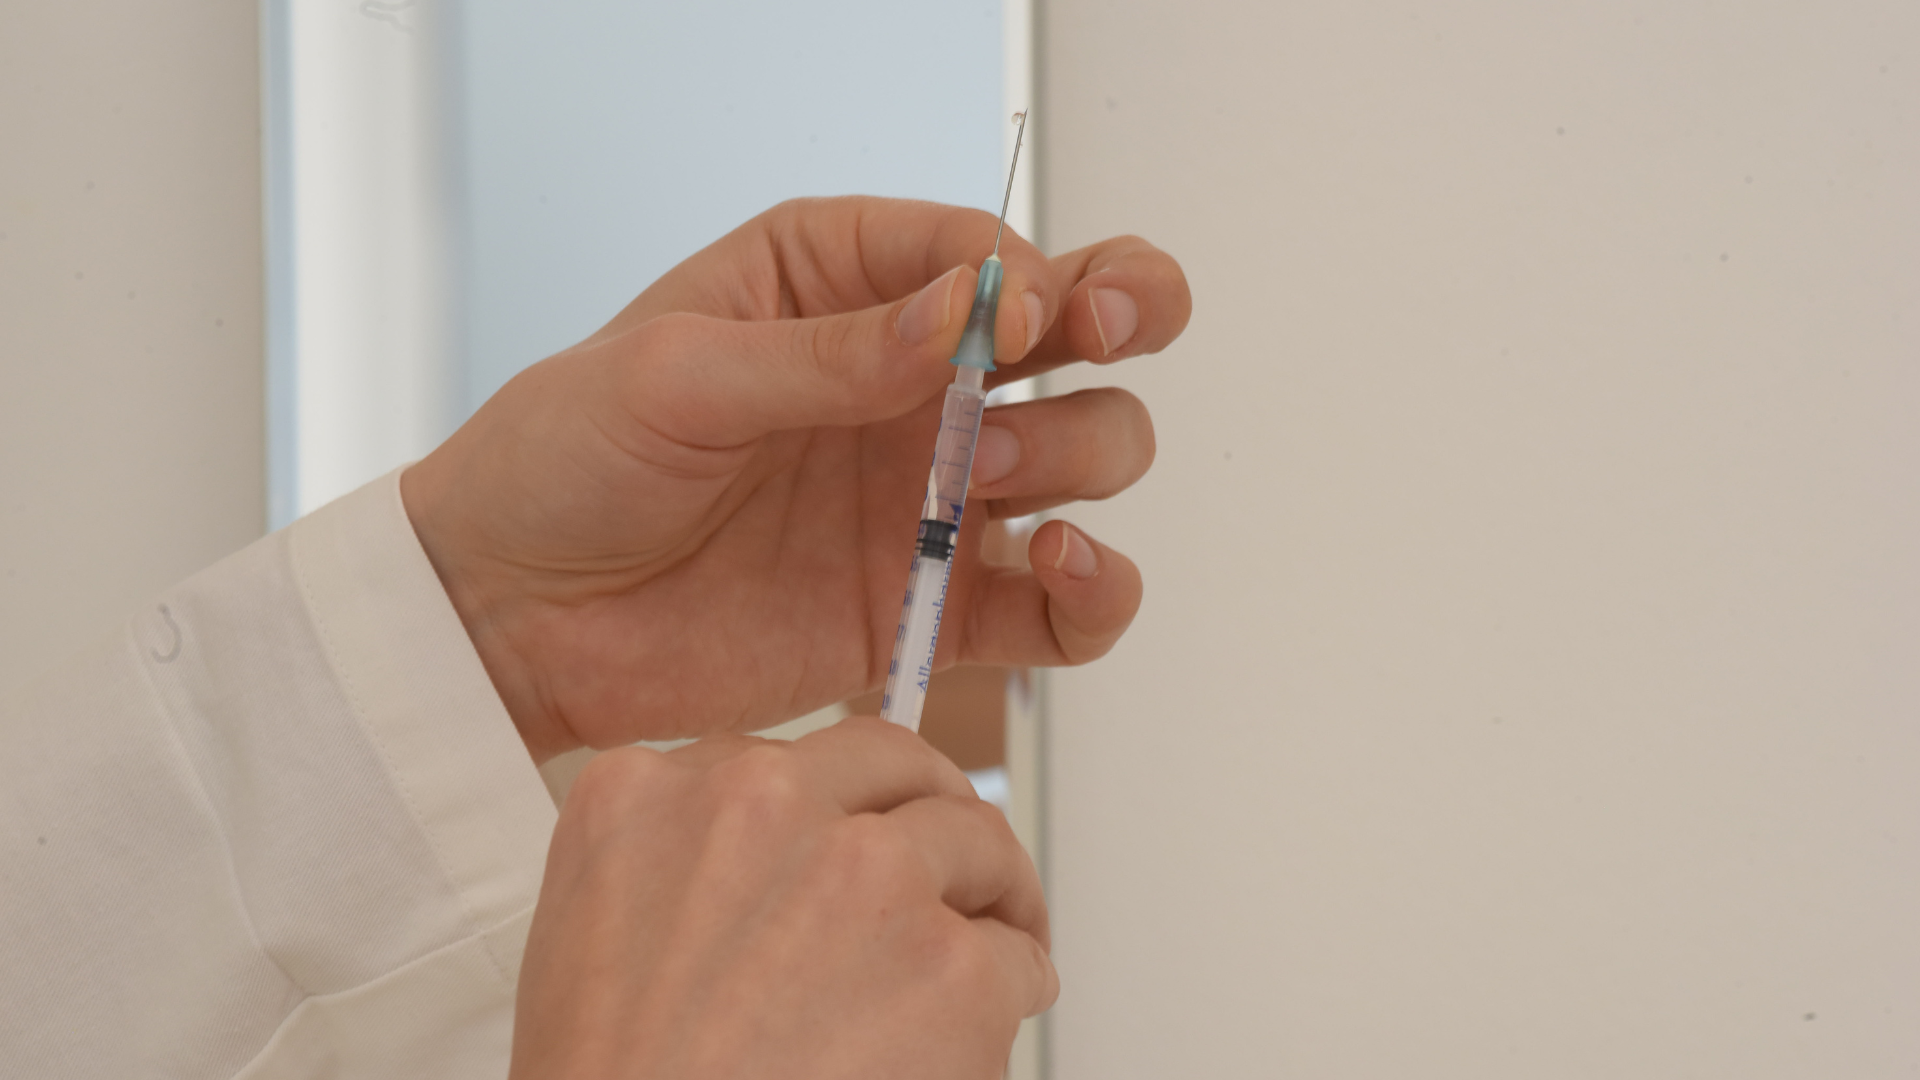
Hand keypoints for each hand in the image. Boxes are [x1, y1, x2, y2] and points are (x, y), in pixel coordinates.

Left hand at [404, 197, 1190, 760]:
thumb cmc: (562, 461)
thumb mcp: (674, 374)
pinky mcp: (933, 608)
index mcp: (842, 285)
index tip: (1013, 319)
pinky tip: (1066, 568)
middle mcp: (907, 385)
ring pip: (1090, 454)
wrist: (509, 620)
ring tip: (989, 476)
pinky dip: (1098, 590)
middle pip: (1080, 336)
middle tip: (1091, 337)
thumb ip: (827, 352)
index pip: (985, 251)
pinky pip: (1060, 605)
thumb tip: (964, 312)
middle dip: (1119, 320)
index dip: (1034, 275)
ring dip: (1081, 454)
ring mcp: (930, 498)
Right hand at [509, 718, 1055, 1077]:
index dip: (832, 804)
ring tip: (1004, 935)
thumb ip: (681, 868)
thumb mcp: (588, 944)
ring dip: (994, 893)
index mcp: (650, 797)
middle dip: (932, 808)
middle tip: (960, 857)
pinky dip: (1016, 988)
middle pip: (892, 765)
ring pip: (973, 840)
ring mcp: (865, 875)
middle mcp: (759, 808)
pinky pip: (1015, 955)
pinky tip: (990, 1025)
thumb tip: (771, 868)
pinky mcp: (949, 963)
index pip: (778, 758)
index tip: (856, 826)